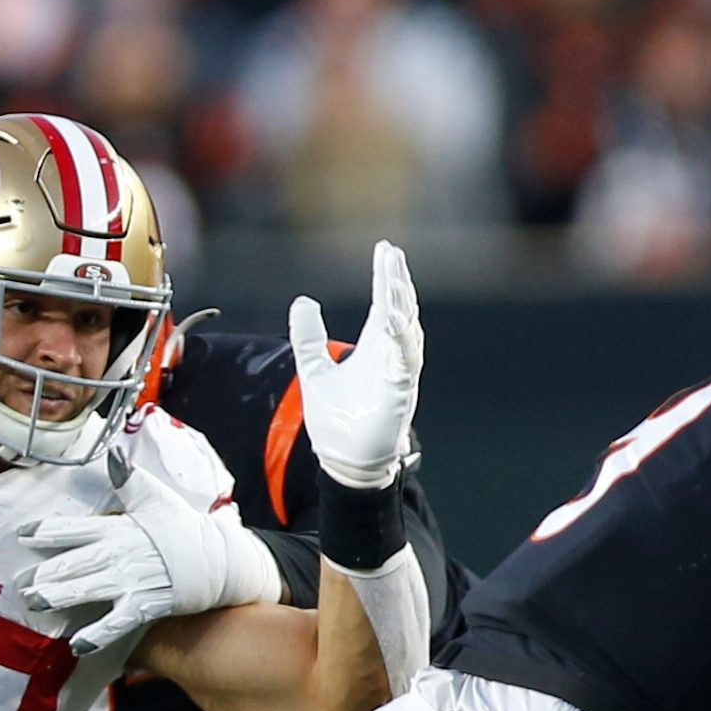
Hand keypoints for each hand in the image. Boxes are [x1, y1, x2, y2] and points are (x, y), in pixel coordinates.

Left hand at [20, 475, 276, 656]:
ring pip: (87, 590)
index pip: (74, 529)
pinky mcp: (146, 605)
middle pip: (73, 563)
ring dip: (59, 597)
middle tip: (19, 583)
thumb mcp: (156, 497)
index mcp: (117, 528)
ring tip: (35, 603)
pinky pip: (116, 623)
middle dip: (44, 573)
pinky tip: (77, 645)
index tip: (23, 534)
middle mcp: (118, 555)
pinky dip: (96, 635)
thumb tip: (112, 454)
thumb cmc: (184, 527)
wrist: (219, 557)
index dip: (46, 532)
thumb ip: (128, 479)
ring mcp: (131, 581)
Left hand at [288, 240, 424, 489]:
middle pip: (400, 309)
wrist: (345, 460)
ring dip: (401, 303)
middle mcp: (390, 355)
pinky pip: (405, 360)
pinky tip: (393, 318)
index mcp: (373, 347)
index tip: (386, 250)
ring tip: (394, 278)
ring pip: (406, 329)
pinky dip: (402, 338)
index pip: (383, 303)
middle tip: (392, 254)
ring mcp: (398, 372)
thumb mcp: (314, 370)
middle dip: (397, 281)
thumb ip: (309, 338)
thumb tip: (304, 301)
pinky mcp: (400, 391)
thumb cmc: (337, 419)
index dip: (385, 277)